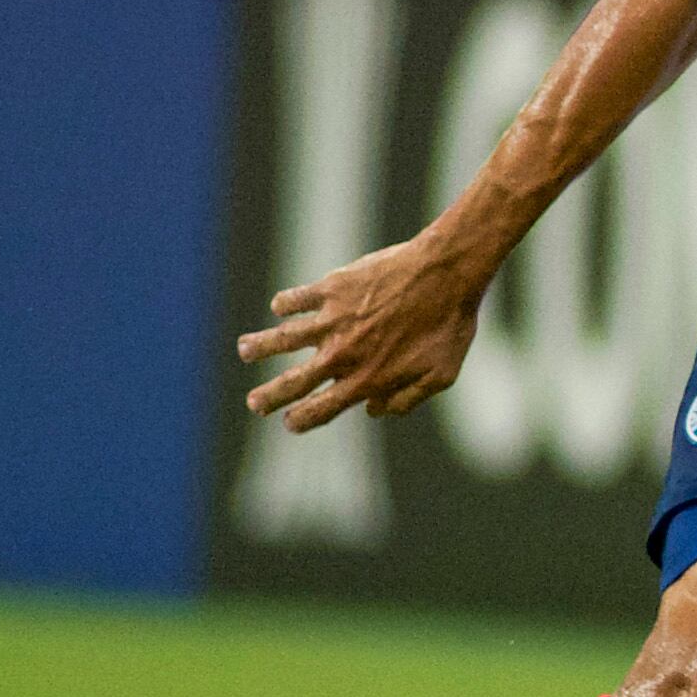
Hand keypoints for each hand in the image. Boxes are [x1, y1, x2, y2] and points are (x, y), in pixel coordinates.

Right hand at [239, 234, 494, 431]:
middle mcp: (343, 354)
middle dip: (269, 397)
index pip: (322, 409)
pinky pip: (296, 299)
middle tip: (253, 404)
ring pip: (283, 339)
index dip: (302, 420)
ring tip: (244, 350)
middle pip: (293, 383)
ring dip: (260, 346)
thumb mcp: (441, 374)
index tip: (289, 423)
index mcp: (367, 379)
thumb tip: (375, 411)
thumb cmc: (451, 324)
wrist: (447, 273)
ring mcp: (333, 320)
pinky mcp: (332, 288)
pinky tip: (280, 307)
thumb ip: (407, 398)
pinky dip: (284, 304)